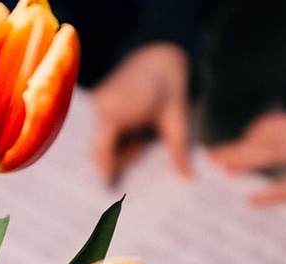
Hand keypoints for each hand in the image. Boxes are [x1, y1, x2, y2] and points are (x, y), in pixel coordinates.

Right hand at [91, 42, 191, 181]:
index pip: (102, 149)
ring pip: (100, 140)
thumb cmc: (170, 88)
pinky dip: (115, 139)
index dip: (107, 169)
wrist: (160, 54)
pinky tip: (132, 139)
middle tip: (129, 169)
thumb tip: (187, 180)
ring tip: (135, 149)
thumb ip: (179, 151)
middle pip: (99, 148)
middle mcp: (102, 106)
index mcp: (116, 111)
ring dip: (115, 150)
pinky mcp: (99, 101)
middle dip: (114, 161)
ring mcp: (98, 102)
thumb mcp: (177, 121)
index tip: (111, 187)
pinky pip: (102, 129)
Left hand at [208, 111, 285, 205]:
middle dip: (234, 150)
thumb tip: (261, 149)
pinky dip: (270, 195)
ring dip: (244, 164)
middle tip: (210, 160)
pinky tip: (251, 202)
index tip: (222, 150)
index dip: (242, 139)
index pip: (265, 126)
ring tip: (223, 172)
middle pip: (262, 140)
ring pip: (272, 157)